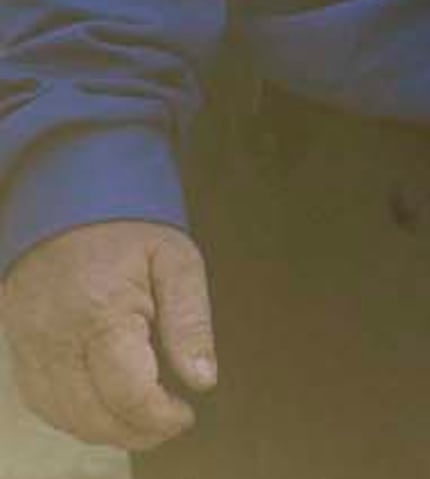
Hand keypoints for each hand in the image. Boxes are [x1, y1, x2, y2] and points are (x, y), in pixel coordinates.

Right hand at [1, 221, 215, 450]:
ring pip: (62, 416)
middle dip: (136, 432)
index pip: (127, 392)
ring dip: (105, 431)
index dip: (159, 418)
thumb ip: (190, 321)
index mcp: (102, 314)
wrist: (66, 204)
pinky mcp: (18, 350)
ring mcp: (30, 348)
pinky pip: (40, 402)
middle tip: (170, 424)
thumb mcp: (177, 261)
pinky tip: (104, 410)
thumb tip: (203, 381)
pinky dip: (73, 417)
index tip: (186, 414)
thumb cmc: (130, 230)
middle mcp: (57, 339)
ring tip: (145, 422)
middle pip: (91, 415)